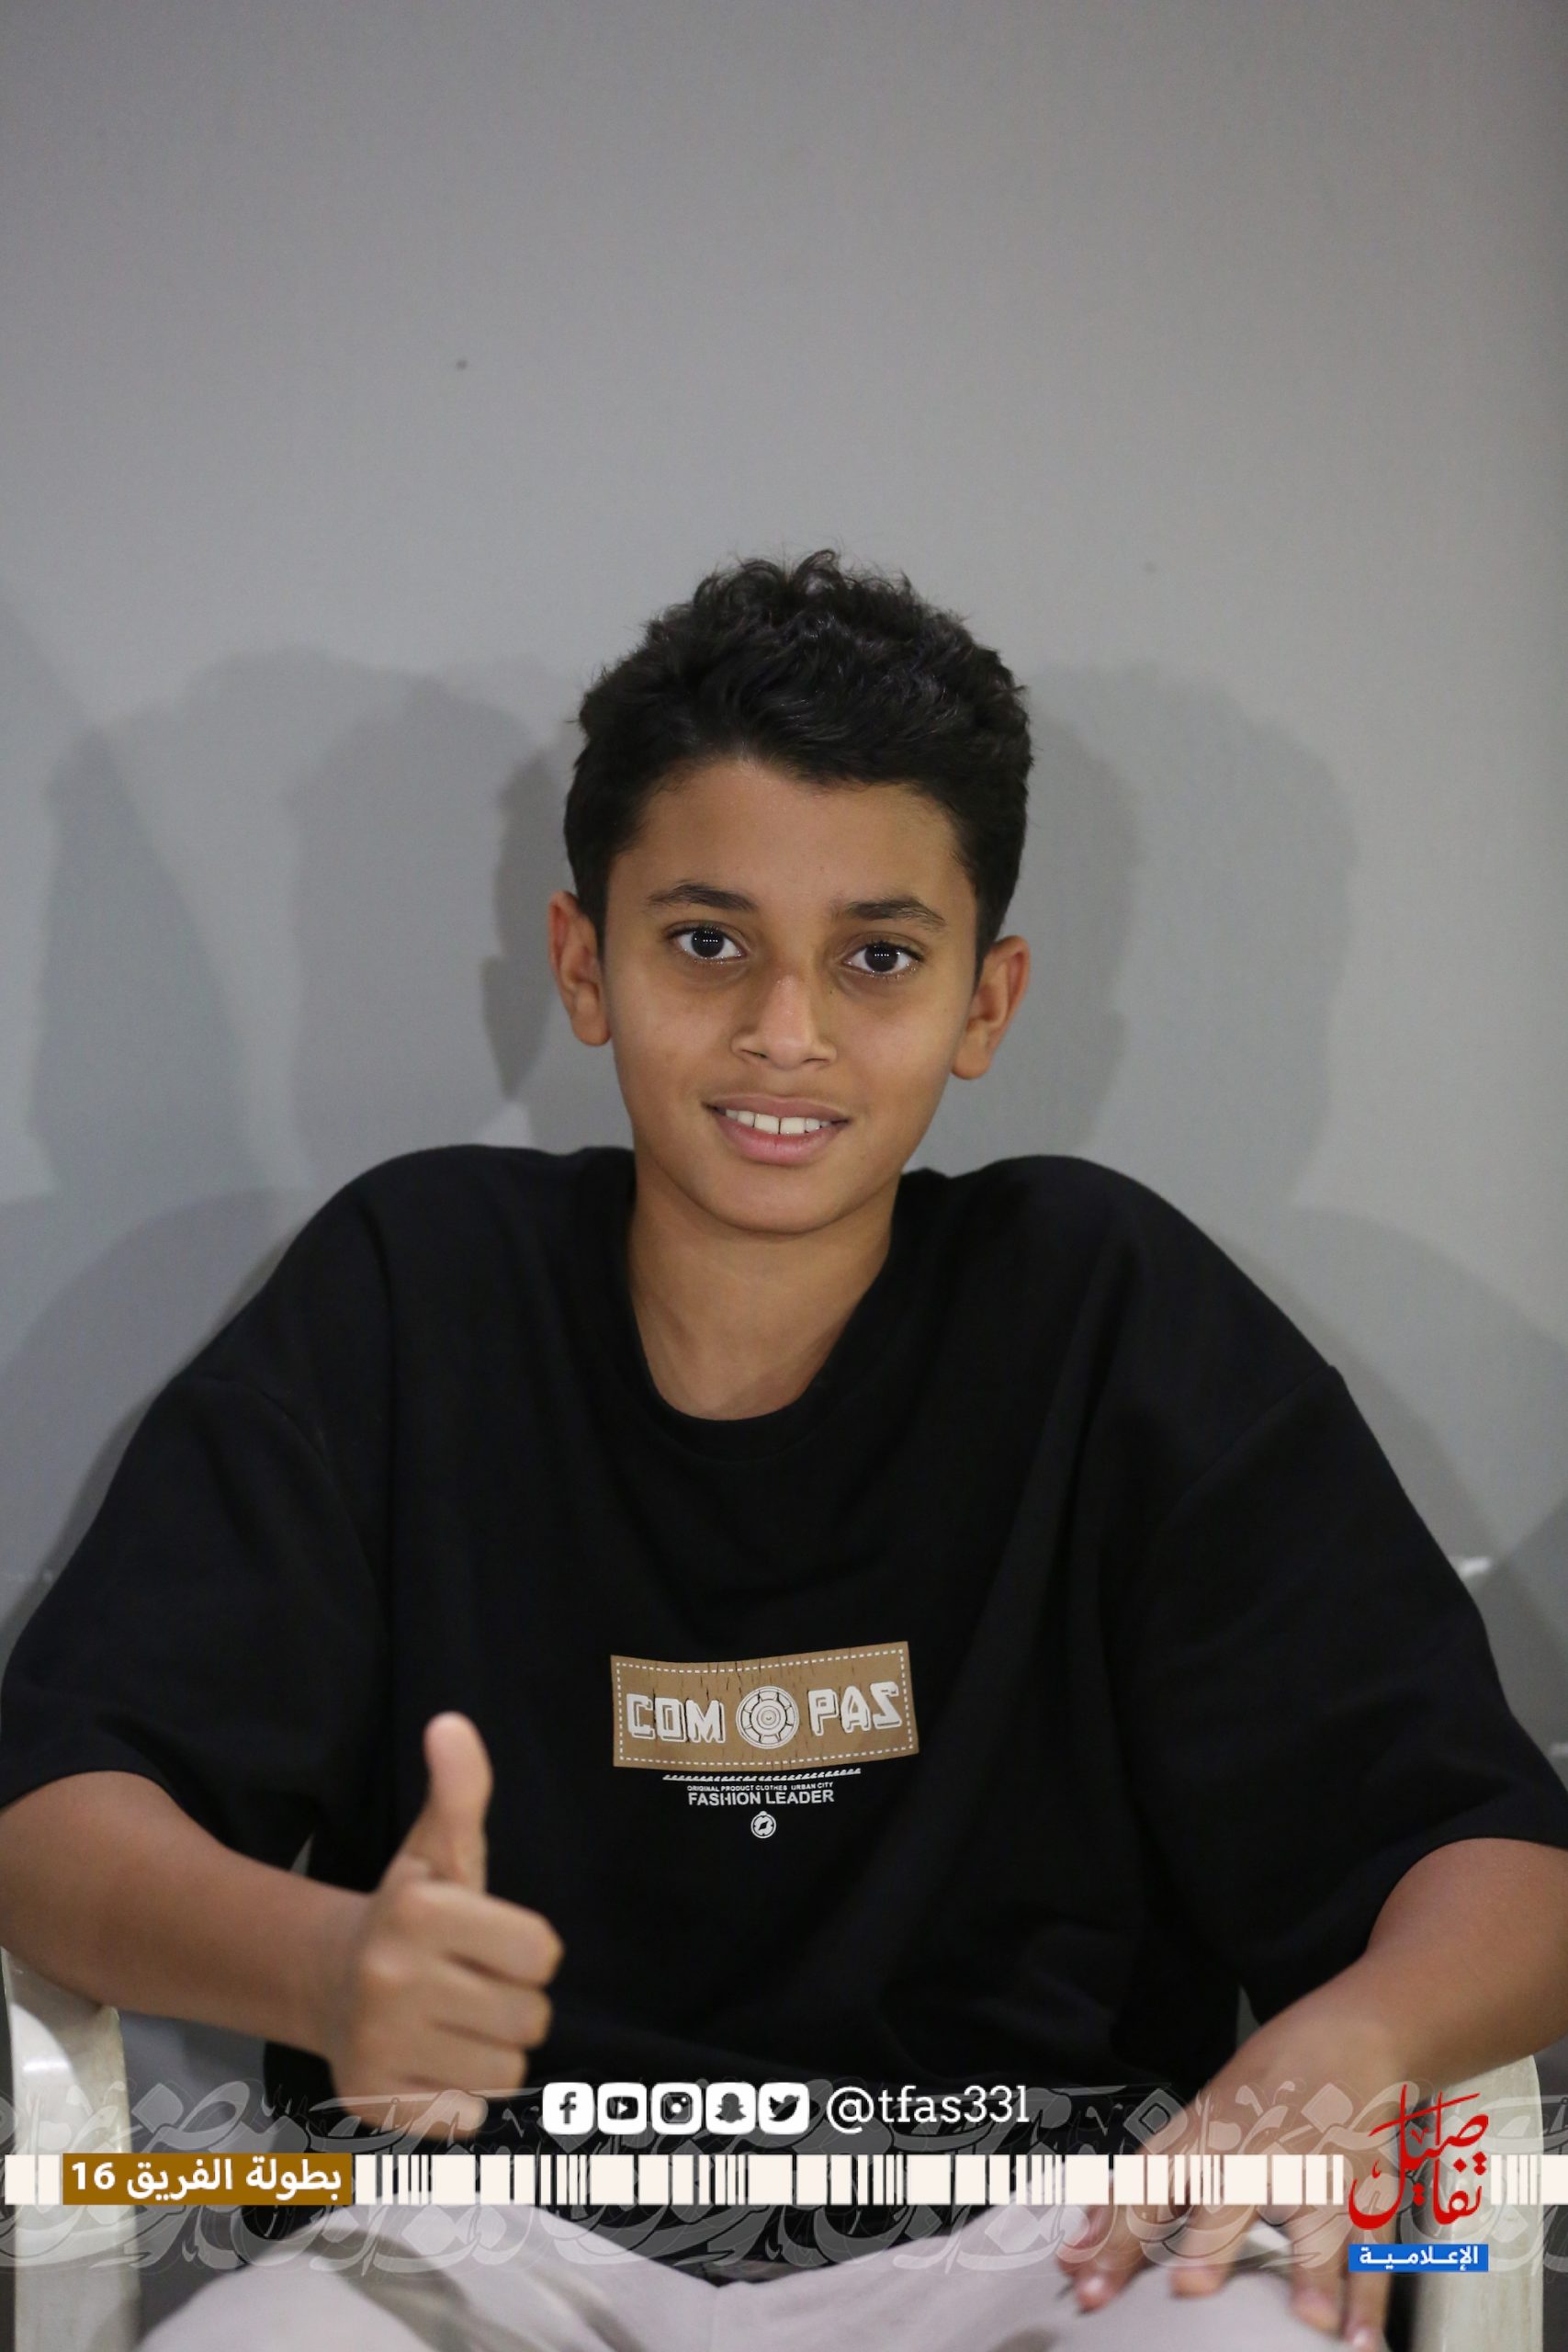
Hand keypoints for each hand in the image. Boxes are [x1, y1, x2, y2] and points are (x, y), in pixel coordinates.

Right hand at [317, 1710, 564, 2139]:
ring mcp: (379, 2045)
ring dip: (490, 2051)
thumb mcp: (441, 1847)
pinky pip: (467, 2118)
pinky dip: (458, 2097)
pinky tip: (430, 2061)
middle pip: (529, 2019)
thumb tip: (452, 1722)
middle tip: (472, 1985)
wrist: (328, 1979)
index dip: (527, 1948)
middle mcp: (393, 1978)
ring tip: (453, 2022)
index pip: (541, 1952)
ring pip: (504, 2073)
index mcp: (420, 1911)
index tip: (493, 1940)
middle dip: (512, 2003)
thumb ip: (461, 1788)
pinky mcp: (375, 2102)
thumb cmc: (412, 1912)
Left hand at [1056, 2011, 1419, 2344]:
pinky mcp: (1365, 2184)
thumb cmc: (1257, 2094)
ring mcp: (1317, 2168)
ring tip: (1310, 2319)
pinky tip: (1357, 2333)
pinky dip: (1369, 2289)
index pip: (1149, 2189)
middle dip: (1209, 2242)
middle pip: (1229, 2198)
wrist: (1344, 2035)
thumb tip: (1075, 2250)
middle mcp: (1256, 2153)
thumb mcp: (1188, 2130)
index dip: (1116, 2236)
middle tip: (1191, 2288)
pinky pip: (1370, 2241)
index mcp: (1203, 2139)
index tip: (1087, 2282)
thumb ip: (1136, 2195)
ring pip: (1315, 2219)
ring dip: (1311, 2270)